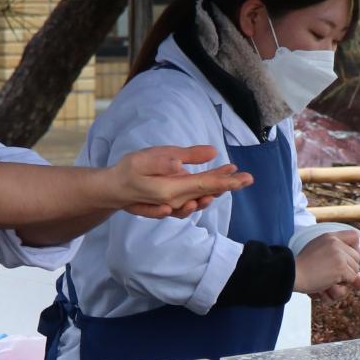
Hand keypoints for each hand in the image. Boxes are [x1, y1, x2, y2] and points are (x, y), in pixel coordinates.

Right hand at [107, 145, 250, 218]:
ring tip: (231, 177)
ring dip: (216, 189)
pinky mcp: (168, 205)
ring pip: (200, 198)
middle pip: (207, 192)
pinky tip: (210, 190)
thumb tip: (209, 153)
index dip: (227, 181)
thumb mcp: (151, 157)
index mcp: (173, 189)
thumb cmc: (128, 170)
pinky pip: (190, 202)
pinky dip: (202, 196)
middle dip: (228, 185)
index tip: (245, 178)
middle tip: (248, 178)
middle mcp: (176, 201)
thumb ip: (180, 156)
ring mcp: (172, 205)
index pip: (206, 184)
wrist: (112, 190)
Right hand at [294, 231, 359, 295]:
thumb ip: (340, 263)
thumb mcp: (320, 257)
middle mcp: (336, 243)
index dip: (355, 249)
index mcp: (329, 237)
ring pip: (355, 270)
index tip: (349, 259)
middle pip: (357, 257)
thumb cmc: (301, 268)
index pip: (354, 236)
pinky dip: (342, 285)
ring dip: (344, 280)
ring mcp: (339, 254)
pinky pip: (352, 279)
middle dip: (349, 269)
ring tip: (327, 281)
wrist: (292, 274)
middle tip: (334, 275)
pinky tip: (328, 284)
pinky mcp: (340, 267)